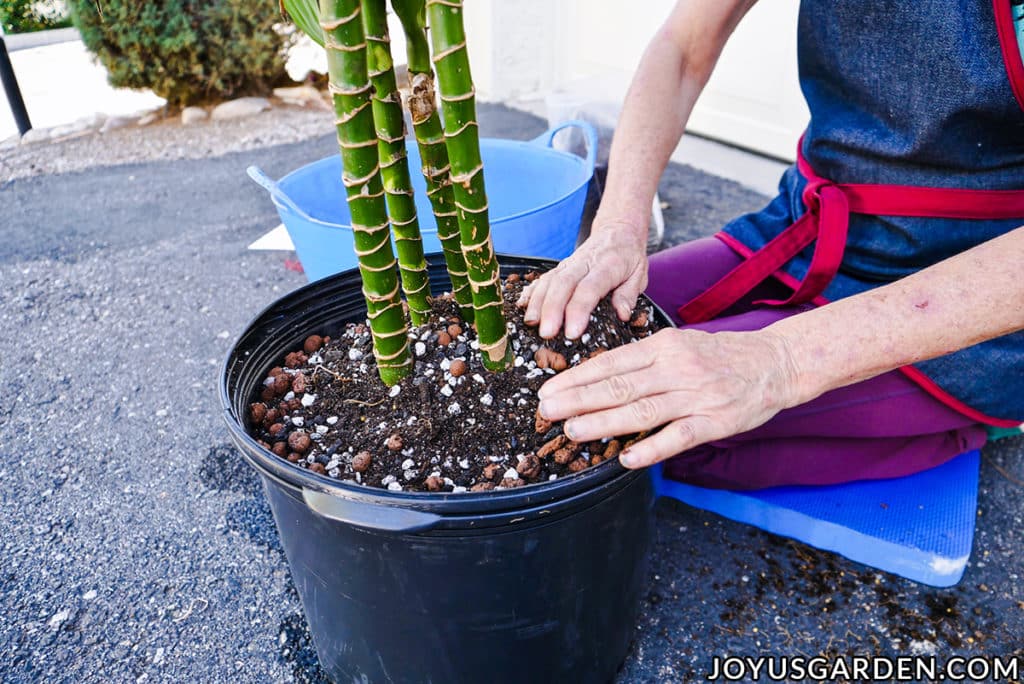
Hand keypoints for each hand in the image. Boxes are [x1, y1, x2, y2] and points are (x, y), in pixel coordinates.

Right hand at [518, 221, 647, 338]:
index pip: (589, 288)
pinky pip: (543, 278)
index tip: (572, 332)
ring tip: (531, 323)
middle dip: (552, 309)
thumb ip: (629, 294)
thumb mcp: (639, 274)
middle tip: (547, 333)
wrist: (618, 230)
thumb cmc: (628, 256)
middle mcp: (584, 263)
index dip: (578, 310)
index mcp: (607, 265)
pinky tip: (522, 305)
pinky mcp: (560, 267)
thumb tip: (622, 314)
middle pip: (563, 284)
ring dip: (538, 302)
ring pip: (549, 281)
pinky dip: (531, 292)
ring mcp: (569, 263)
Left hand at [536, 328, 799, 467]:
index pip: (611, 363)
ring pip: (641, 411)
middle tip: (546, 410)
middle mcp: (676, 368)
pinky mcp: (713, 422)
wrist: (775, 363)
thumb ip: (643, 360)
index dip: (576, 377)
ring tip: (572, 431)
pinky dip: (649, 448)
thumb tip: (599, 379)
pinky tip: (625, 458)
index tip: (549, 388)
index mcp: (663, 346)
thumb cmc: (720, 356)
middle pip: (618, 386)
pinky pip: (676, 438)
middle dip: (577, 399)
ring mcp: (695, 396)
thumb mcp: (679, 344)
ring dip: (603, 422)